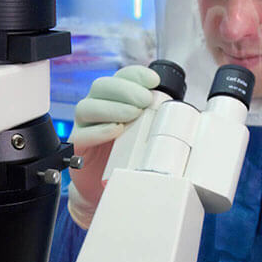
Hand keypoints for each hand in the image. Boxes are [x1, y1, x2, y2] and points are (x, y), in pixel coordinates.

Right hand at [68, 65, 159, 227]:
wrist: (103, 187)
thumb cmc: (126, 157)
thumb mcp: (144, 134)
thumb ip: (155, 121)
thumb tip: (184, 116)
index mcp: (112, 99)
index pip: (120, 77)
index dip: (136, 75)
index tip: (154, 81)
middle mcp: (96, 108)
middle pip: (102, 86)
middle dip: (126, 90)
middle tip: (145, 101)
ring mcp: (84, 126)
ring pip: (88, 106)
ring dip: (113, 107)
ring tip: (133, 116)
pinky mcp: (77, 146)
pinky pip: (82, 134)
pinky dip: (99, 131)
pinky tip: (115, 131)